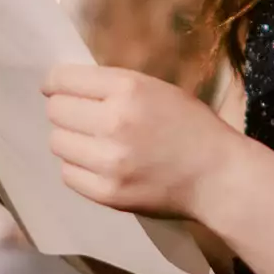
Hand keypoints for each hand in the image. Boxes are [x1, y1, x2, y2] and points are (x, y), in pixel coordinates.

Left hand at [44, 62, 235, 218]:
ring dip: (72, 141)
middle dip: (66, 111)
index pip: (63, 80)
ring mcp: (109, 160)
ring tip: (96, 144)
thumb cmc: (192, 127)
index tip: (54, 89)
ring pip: (58, 143)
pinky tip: (102, 166)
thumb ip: (115, 87)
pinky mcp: (106, 192)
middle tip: (83, 119)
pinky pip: (68, 174)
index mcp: (129, 88)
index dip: (54, 84)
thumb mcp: (159, 90)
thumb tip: (66, 88)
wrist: (218, 176)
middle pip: (56, 111)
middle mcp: (114, 121)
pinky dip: (80, 168)